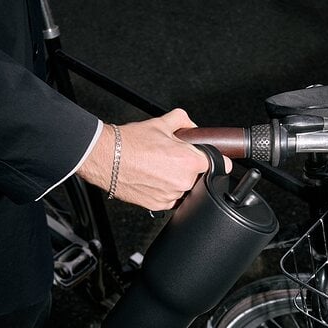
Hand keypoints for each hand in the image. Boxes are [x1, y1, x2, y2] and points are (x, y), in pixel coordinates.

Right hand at [76, 108, 232, 210]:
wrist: (106, 158)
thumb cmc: (130, 143)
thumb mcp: (161, 123)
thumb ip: (183, 121)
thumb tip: (191, 126)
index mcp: (190, 161)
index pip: (221, 165)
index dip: (219, 161)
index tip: (218, 161)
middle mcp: (183, 181)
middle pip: (200, 177)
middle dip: (191, 168)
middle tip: (173, 159)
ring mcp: (171, 196)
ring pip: (185, 189)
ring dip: (177, 180)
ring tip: (159, 168)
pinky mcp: (159, 205)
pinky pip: (171, 199)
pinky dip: (165, 190)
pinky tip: (153, 178)